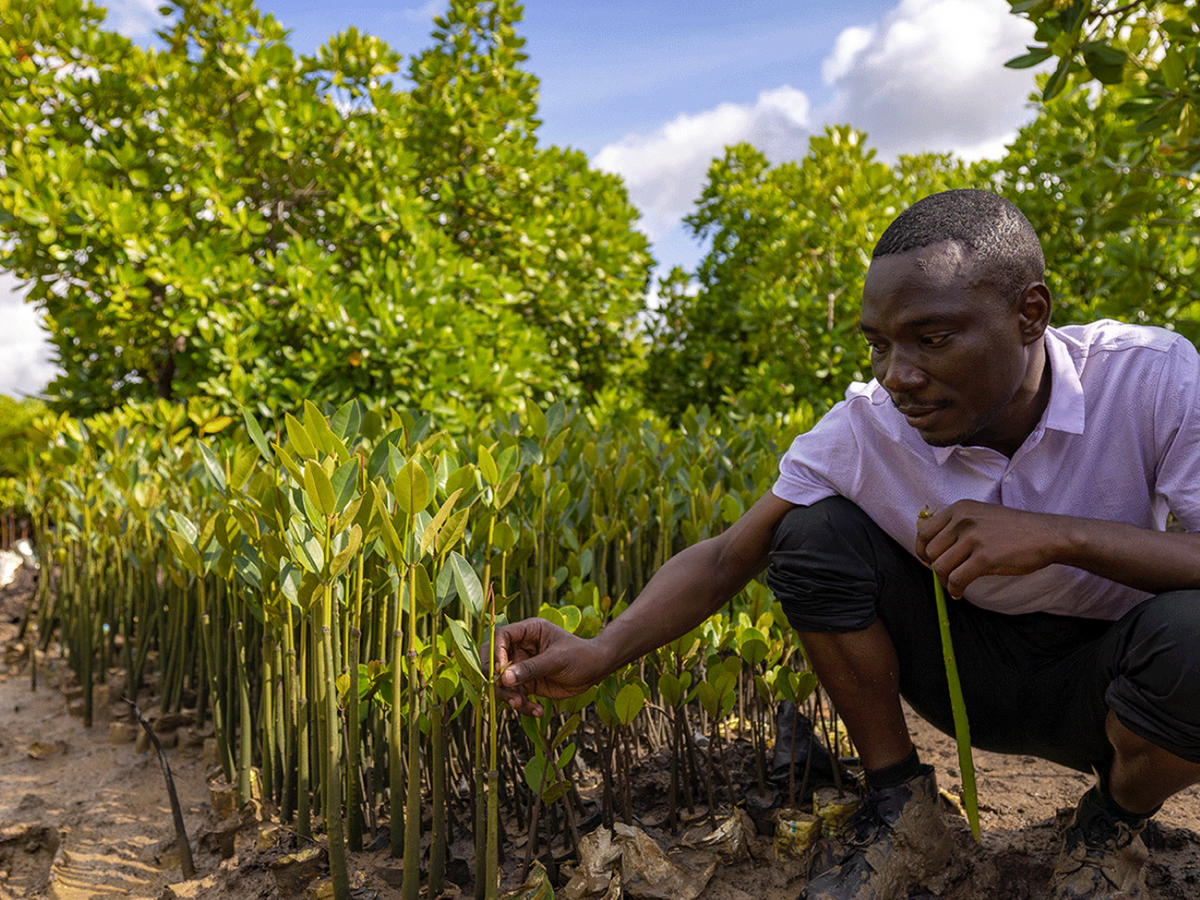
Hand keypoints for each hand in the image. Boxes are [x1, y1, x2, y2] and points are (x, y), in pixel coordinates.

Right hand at [486, 618, 609, 715]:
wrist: (595, 670)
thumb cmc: (580, 656)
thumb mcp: (557, 660)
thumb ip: (531, 668)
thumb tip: (504, 678)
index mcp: (528, 631)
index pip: (501, 636)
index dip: (496, 652)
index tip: (500, 671)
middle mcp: (521, 647)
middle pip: (493, 659)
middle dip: (495, 677)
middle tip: (503, 690)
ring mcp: (522, 666)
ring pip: (502, 681)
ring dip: (508, 696)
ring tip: (522, 705)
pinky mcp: (527, 683)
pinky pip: (515, 695)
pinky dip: (522, 705)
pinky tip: (537, 710)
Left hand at [915, 500, 1059, 598]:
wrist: (1046, 535)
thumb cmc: (1013, 529)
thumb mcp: (980, 515)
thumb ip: (957, 526)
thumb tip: (931, 548)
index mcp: (959, 509)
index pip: (924, 531)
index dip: (922, 550)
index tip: (927, 561)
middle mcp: (962, 521)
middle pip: (930, 551)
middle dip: (935, 567)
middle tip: (946, 576)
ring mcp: (973, 538)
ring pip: (940, 567)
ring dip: (944, 581)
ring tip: (954, 586)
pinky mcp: (984, 558)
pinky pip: (957, 579)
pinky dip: (954, 590)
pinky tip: (959, 593)